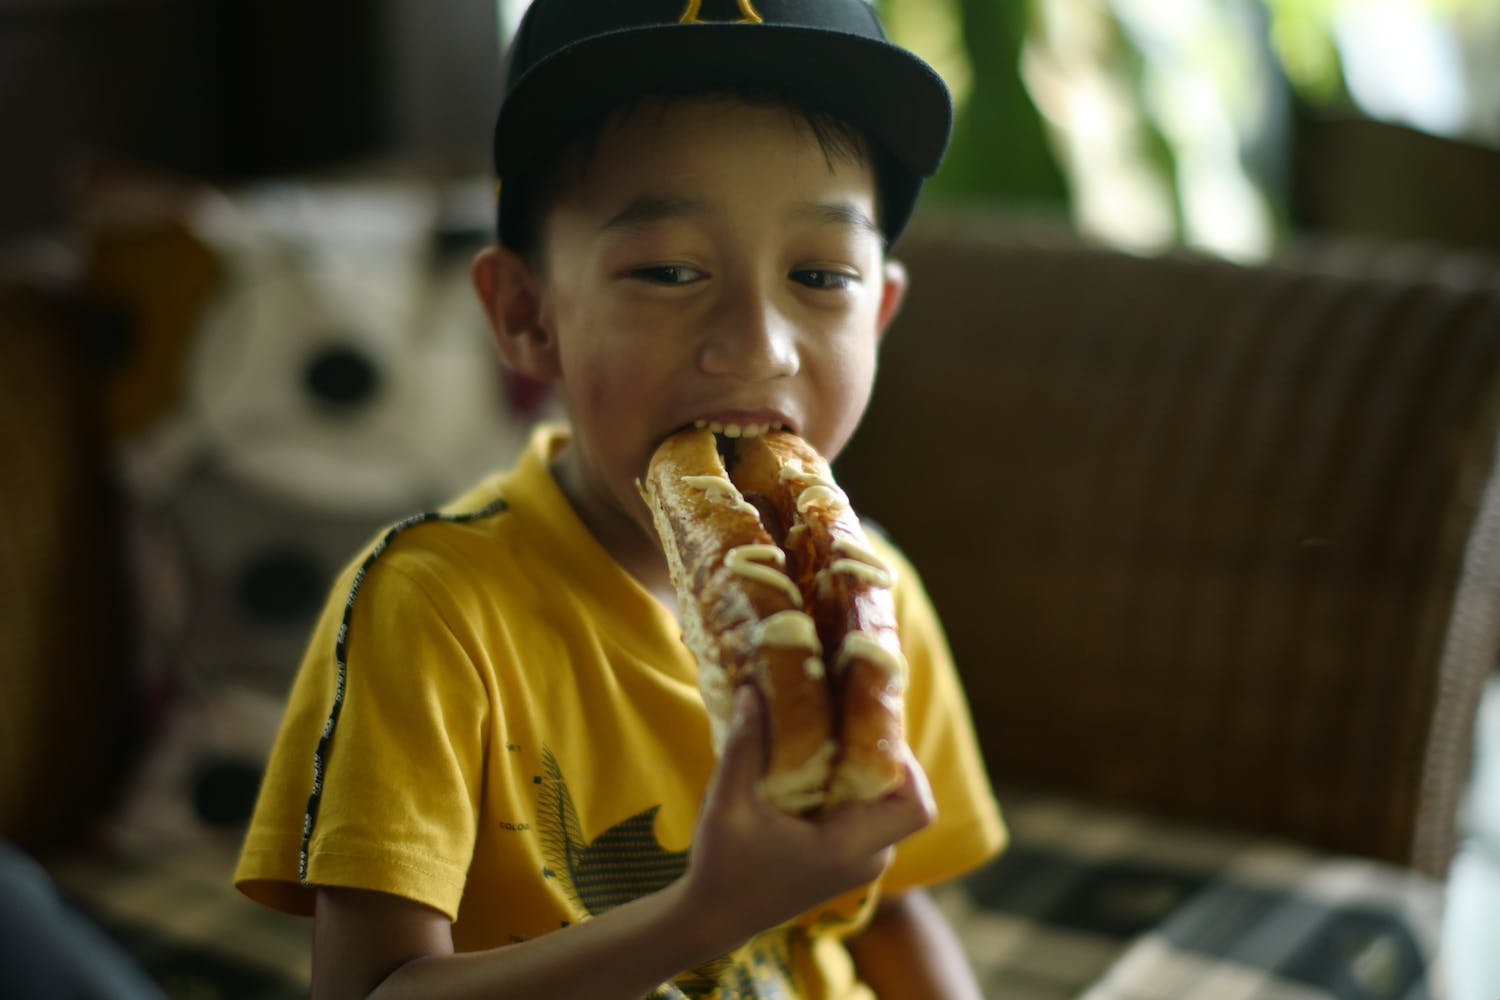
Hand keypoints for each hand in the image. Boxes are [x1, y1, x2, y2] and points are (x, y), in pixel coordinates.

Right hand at [679, 687, 935, 948]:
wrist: (716, 920)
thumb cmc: (723, 867)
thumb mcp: (728, 804)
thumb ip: (743, 747)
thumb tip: (754, 689)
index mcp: (846, 848)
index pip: (916, 807)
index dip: (908, 764)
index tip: (870, 730)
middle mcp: (866, 860)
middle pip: (906, 800)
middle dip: (886, 758)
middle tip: (850, 720)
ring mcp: (860, 866)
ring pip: (889, 809)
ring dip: (870, 773)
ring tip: (834, 737)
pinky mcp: (848, 864)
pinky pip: (872, 819)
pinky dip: (857, 791)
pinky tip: (822, 766)